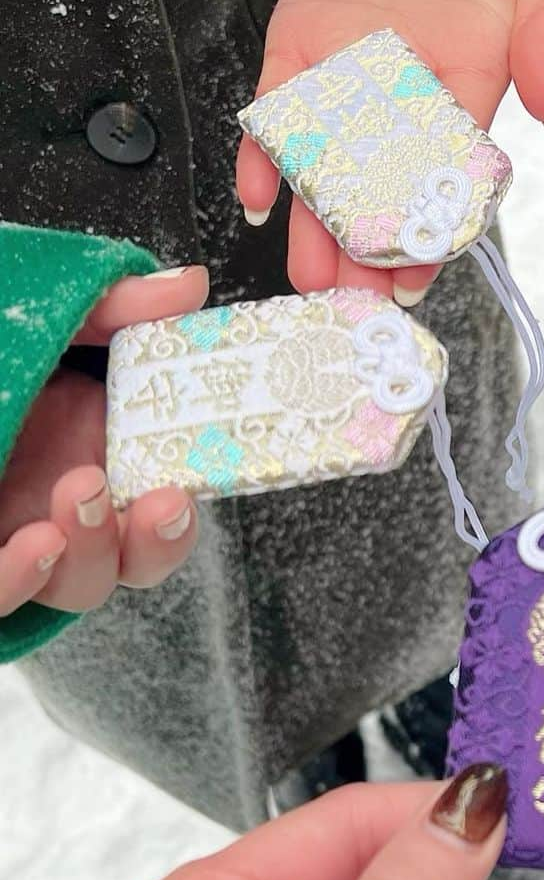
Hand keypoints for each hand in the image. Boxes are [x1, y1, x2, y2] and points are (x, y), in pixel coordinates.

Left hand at [0, 268, 207, 616]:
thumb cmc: (3, 356)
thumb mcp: (51, 323)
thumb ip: (117, 309)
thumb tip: (188, 284)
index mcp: (100, 458)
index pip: (159, 515)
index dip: (177, 521)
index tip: (179, 493)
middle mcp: (67, 508)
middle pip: (129, 562)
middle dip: (149, 543)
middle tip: (151, 503)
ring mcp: (21, 535)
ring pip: (76, 585)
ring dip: (90, 554)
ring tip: (80, 496)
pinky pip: (5, 594)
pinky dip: (20, 580)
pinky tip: (32, 547)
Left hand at [236, 0, 543, 303]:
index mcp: (463, 102)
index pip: (443, 185)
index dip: (428, 236)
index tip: (416, 278)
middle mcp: (401, 111)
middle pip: (379, 196)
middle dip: (365, 251)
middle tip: (353, 298)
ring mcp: (345, 87)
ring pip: (323, 171)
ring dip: (313, 226)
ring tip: (309, 275)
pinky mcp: (298, 55)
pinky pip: (274, 114)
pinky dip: (262, 155)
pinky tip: (258, 198)